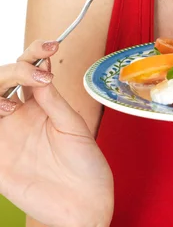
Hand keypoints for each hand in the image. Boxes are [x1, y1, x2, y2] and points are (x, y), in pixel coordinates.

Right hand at [0, 40, 113, 226]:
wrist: (85, 203)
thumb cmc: (85, 163)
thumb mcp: (72, 125)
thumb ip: (52, 100)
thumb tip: (41, 70)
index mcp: (39, 103)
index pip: (28, 70)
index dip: (34, 53)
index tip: (51, 47)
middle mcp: (18, 115)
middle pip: (2, 81)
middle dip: (14, 70)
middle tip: (36, 75)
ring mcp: (5, 136)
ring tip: (12, 104)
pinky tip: (1, 114)